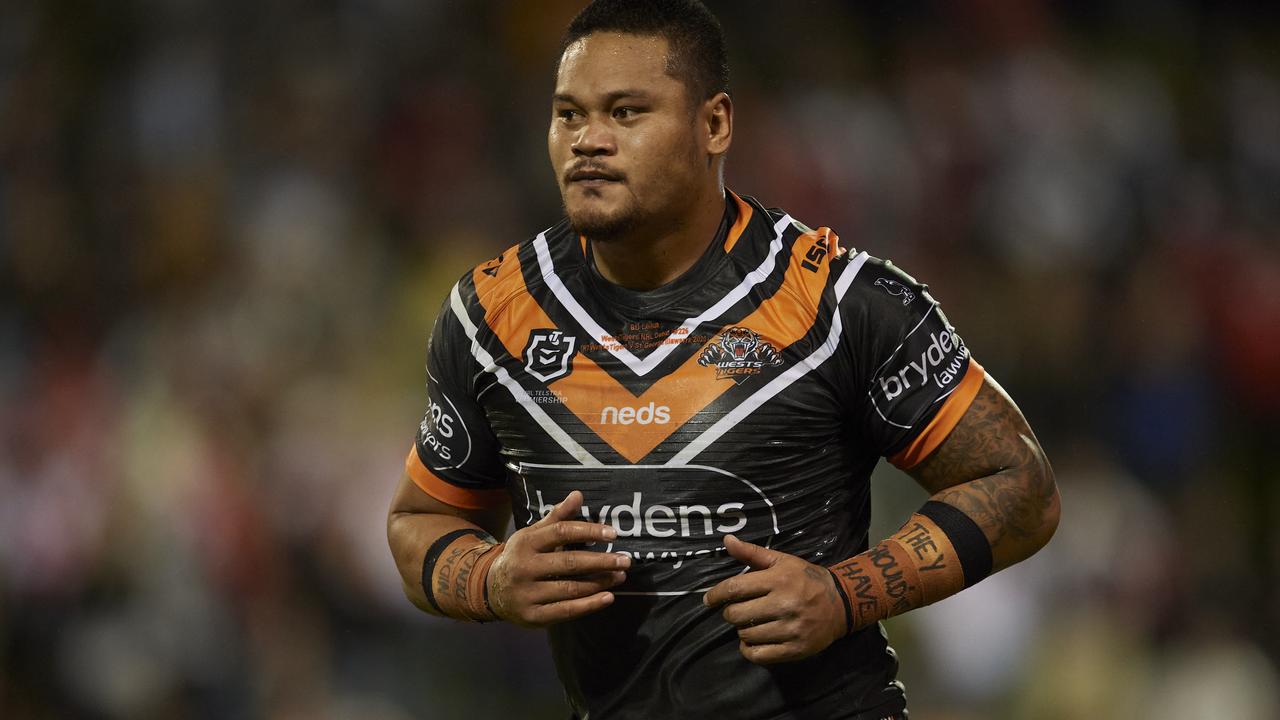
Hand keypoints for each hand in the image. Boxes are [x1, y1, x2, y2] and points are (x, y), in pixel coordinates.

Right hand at [486, 490, 630, 626]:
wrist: (490, 590)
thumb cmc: (521, 557)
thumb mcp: (533, 534)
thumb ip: (557, 516)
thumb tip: (578, 495)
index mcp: (526, 542)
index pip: (561, 532)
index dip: (588, 531)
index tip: (613, 534)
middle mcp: (524, 568)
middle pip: (569, 562)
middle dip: (601, 561)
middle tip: (625, 561)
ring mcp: (527, 594)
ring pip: (570, 588)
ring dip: (599, 582)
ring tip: (620, 577)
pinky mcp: (532, 616)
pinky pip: (565, 611)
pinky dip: (589, 605)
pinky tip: (608, 597)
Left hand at [703, 535, 846, 664]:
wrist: (842, 603)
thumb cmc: (806, 579)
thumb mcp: (782, 561)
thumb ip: (752, 552)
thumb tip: (726, 540)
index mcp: (778, 579)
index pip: (735, 588)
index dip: (716, 595)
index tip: (709, 599)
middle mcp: (784, 604)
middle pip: (737, 614)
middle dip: (730, 613)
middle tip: (737, 610)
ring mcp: (791, 629)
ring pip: (746, 635)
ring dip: (742, 630)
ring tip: (751, 623)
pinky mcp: (796, 649)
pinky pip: (759, 655)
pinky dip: (749, 650)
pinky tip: (753, 641)